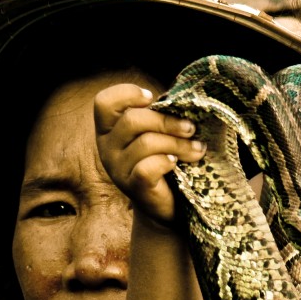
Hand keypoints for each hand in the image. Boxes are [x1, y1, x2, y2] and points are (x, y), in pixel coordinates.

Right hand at [94, 83, 203, 223]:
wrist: (166, 205)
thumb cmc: (163, 162)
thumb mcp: (155, 134)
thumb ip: (157, 117)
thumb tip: (183, 101)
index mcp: (109, 130)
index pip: (103, 102)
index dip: (127, 94)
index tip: (152, 98)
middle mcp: (107, 148)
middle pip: (132, 120)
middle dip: (167, 122)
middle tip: (191, 129)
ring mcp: (118, 169)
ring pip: (146, 143)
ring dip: (178, 143)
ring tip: (197, 149)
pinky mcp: (133, 187)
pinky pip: (148, 167)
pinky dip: (166, 161)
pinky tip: (176, 163)